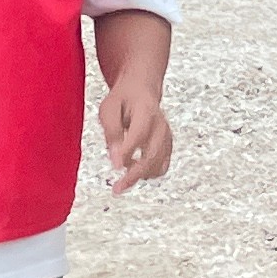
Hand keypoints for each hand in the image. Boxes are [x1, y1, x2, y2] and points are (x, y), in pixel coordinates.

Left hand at [99, 71, 174, 191]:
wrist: (141, 89)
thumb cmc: (123, 99)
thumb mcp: (108, 109)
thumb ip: (111, 132)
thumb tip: (115, 160)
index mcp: (146, 110)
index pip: (139, 134)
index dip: (127, 152)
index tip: (115, 167)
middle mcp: (161, 125)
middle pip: (152, 155)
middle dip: (134, 175)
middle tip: (117, 188)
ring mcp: (167, 136)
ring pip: (159, 165)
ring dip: (140, 175)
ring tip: (122, 172)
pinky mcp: (168, 146)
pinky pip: (162, 166)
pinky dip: (149, 173)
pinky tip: (134, 169)